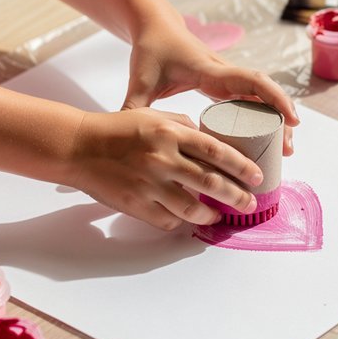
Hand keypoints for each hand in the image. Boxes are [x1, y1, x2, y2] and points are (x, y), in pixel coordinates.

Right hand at [69, 108, 263, 229]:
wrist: (79, 147)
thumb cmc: (118, 130)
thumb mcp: (154, 116)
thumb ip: (184, 127)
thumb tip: (212, 143)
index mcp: (170, 134)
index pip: (217, 151)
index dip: (241, 166)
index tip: (257, 176)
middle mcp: (162, 159)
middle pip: (211, 182)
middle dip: (237, 196)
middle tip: (250, 202)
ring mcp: (149, 184)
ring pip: (192, 208)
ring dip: (212, 215)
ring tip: (220, 215)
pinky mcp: (136, 204)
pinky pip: (167, 220)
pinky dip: (181, 222)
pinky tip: (189, 219)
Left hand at [121, 23, 299, 154]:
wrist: (156, 27)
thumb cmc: (151, 50)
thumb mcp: (140, 81)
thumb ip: (132, 108)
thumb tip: (124, 139)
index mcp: (210, 71)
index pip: (250, 81)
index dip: (273, 99)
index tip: (291, 119)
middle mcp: (225, 72)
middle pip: (265, 92)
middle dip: (282, 117)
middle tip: (290, 148)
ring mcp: (228, 77)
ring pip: (262, 96)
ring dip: (277, 119)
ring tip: (285, 149)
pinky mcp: (226, 83)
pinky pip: (253, 98)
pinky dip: (264, 115)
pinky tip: (268, 138)